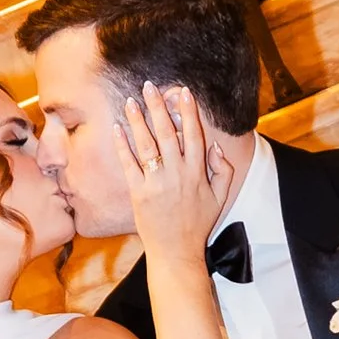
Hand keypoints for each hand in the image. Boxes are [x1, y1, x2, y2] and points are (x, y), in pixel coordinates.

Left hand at [114, 83, 228, 264]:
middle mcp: (177, 174)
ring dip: (138, 120)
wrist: (176, 252)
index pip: (193, 134)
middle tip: (150, 86)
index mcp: (197, 172)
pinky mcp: (139, 193)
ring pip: (147, 144)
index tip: (183, 92)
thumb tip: (215, 146)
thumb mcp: (220, 198)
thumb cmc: (198, 224)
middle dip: (158, 107)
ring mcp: (157, 183)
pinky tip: (117, 128)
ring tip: (131, 101)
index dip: (188, 111)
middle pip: (167, 133)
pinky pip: (129, 164)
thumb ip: (221, 170)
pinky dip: (123, 145)